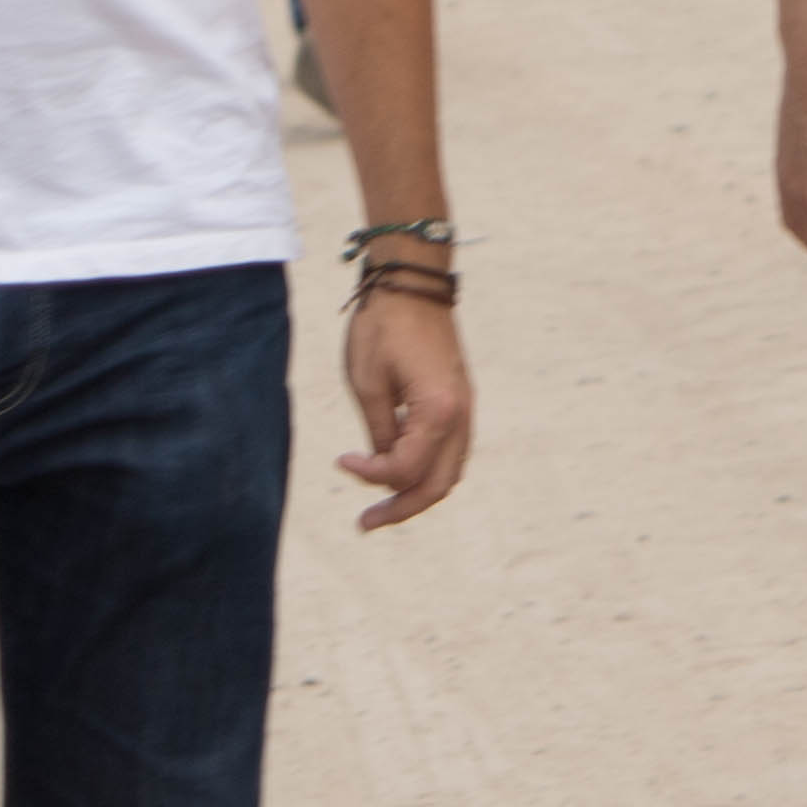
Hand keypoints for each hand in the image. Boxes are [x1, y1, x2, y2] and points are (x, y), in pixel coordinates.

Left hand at [337, 287, 472, 528]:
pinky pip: (451, 450)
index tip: (342, 460)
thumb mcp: (368, 383)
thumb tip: (382, 464)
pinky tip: (398, 466)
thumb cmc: (384, 328)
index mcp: (438, 412)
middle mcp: (460, 416)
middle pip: (438, 485)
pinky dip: (427, 468)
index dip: (371, 476)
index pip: (406, 469)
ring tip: (382, 503)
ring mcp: (465, 409)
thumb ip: (379, 432)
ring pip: (449, 471)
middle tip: (366, 523)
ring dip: (417, 491)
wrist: (413, 283)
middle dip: (402, 508)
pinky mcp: (460, 400)